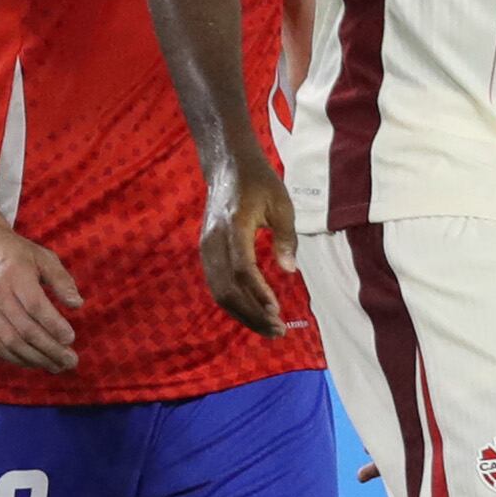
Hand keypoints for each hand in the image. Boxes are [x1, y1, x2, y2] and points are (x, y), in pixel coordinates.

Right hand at [0, 201, 82, 370]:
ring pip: (9, 342)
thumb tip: (77, 304)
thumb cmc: (16, 253)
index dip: (53, 325)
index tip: (71, 338)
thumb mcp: (43, 257)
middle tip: (71, 361)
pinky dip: (17, 358)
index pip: (35, 306)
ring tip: (57, 366)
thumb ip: (61, 280)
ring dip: (35, 359)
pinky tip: (35, 362)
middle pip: (24, 329)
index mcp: (14, 274)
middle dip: (50, 349)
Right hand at [199, 158, 301, 337]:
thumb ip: (286, 238)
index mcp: (234, 225)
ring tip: (269, 328)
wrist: (226, 165)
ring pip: (219, 291)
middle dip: (252, 314)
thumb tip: (289, 271)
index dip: (258, 293)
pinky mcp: (205, 251)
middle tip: (278, 331)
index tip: (277, 310)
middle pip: (228, 288)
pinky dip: (234, 302)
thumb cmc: (259, 182)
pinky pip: (217, 284)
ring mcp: (206, 247)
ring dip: (243, 314)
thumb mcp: (282, 204)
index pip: (243, 268)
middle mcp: (214, 239)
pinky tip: (254, 312)